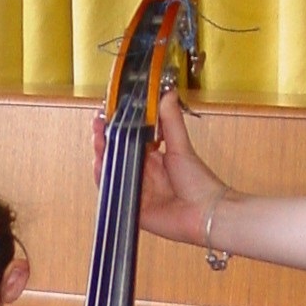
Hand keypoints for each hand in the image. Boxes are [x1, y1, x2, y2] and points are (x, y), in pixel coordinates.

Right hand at [95, 95, 227, 247]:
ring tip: (98, 141)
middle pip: (116, 156)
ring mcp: (137, 190)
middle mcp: (143, 174)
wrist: (207, 212)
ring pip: (112, 172)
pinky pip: (114, 193)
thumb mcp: (180, 145)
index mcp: (154, 159)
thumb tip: (167, 93)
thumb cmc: (200, 182)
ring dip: (101, 156)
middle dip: (104, 139)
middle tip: (98, 125)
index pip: (129, 140)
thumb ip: (171, 120)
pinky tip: (100, 166)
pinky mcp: (134, 208)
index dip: (116, 128)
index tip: (108, 114)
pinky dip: (105, 180)